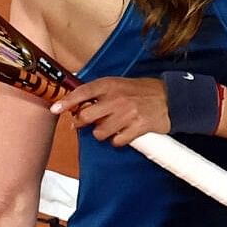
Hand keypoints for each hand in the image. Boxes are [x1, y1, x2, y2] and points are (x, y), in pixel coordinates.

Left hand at [51, 77, 169, 146]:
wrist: (171, 98)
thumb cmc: (143, 91)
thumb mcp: (120, 84)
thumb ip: (101, 93)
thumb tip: (79, 105)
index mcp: (111, 85)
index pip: (83, 92)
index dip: (67, 101)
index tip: (55, 108)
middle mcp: (117, 98)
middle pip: (87, 117)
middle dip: (83, 123)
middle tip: (86, 123)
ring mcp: (127, 114)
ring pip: (100, 133)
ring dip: (103, 133)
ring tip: (112, 127)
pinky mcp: (137, 127)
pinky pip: (117, 142)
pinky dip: (118, 140)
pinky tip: (124, 133)